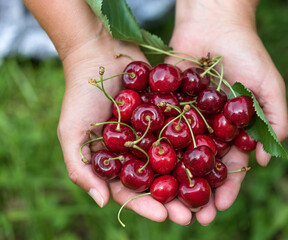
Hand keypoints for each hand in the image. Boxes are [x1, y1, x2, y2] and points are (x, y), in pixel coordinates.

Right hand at [57, 27, 194, 225]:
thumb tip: (102, 202)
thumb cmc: (81, 95)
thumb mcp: (71, 132)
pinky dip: (199, 143)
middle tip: (194, 214)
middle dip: (175, 199)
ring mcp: (155, 132)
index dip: (146, 205)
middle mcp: (137, 150)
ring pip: (176, 160)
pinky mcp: (169, 113)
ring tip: (210, 193)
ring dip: (192, 177)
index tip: (165, 217)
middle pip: (158, 180)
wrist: (99, 52)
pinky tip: (216, 156)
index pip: (130, 190)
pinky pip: (185, 131)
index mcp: (115, 161)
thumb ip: (81, 168)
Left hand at [165, 0, 287, 224]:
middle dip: (199, 191)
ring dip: (174, 178)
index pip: (231, 165)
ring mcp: (185, 117)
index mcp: (232, 129)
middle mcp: (208, 127)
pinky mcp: (165, 104)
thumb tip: (269, 161)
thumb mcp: (268, 86)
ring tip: (167, 202)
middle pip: (202, 166)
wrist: (214, 22)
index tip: (221, 207)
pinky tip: (145, 169)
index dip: (228, 187)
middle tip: (193, 217)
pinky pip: (160, 129)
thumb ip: (273, 121)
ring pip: (178, 154)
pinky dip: (153, 148)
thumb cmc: (247, 51)